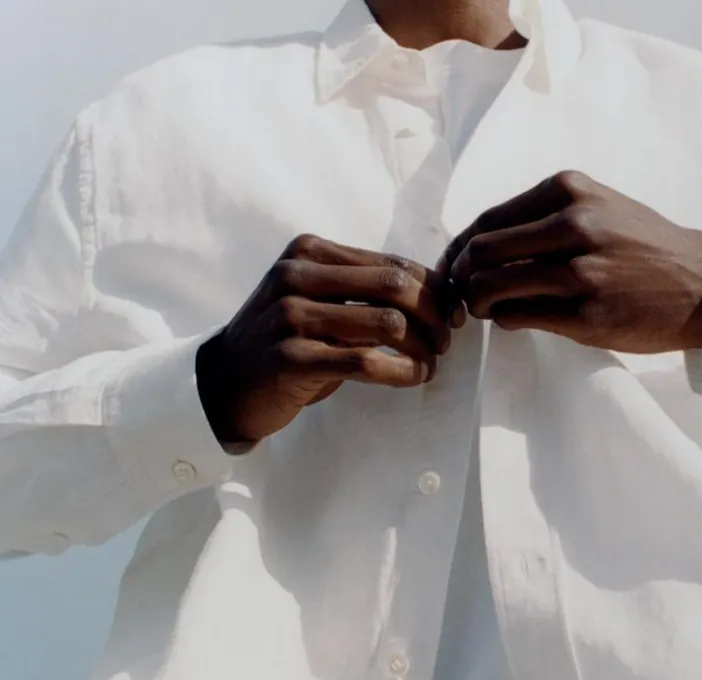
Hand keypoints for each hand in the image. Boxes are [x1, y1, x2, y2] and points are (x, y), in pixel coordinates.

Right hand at [197, 234, 466, 445]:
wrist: (224, 382)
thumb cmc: (283, 340)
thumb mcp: (315, 299)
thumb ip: (361, 289)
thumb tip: (435, 292)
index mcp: (308, 251)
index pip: (392, 264)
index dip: (435, 290)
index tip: (453, 315)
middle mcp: (297, 276)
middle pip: (396, 287)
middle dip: (435, 315)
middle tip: (446, 342)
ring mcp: (291, 317)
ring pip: (387, 324)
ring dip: (422, 348)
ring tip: (429, 364)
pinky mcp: (293, 359)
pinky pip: (365, 362)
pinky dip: (402, 371)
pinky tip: (414, 377)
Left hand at [438, 170, 701, 355]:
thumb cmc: (642, 248)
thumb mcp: (597, 208)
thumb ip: (543, 217)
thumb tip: (478, 245)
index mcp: (569, 191)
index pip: (485, 220)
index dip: (457, 251)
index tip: (452, 270)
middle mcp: (574, 224)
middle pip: (481, 252)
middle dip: (462, 279)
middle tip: (466, 296)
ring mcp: (581, 271)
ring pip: (492, 286)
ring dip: (478, 303)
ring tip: (487, 310)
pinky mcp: (586, 315)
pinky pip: (519, 317)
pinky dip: (505, 320)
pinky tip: (515, 319)